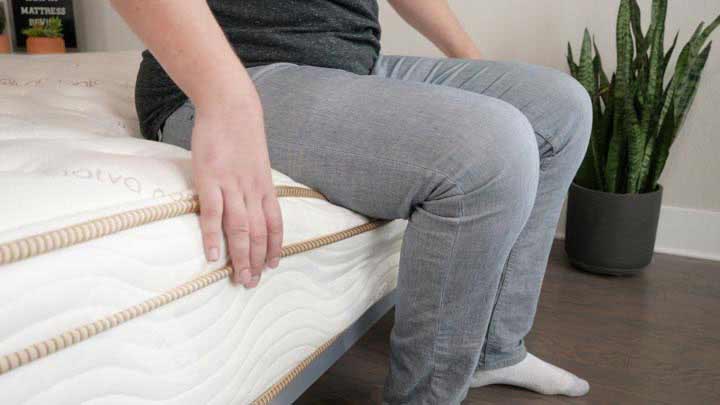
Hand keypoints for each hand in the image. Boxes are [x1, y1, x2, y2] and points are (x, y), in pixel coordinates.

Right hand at [191, 98, 282, 287]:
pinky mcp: (210, 179)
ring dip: (240, 257)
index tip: (271, 266)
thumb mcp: (256, 161)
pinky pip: (213, 214)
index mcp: (265, 187)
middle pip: (258, 233)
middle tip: (251, 283)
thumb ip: (255, 183)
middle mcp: (252, 191)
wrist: (230, 106)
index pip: (274, 224)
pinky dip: (213, 237)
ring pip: (240, 229)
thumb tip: (252, 201)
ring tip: (238, 278)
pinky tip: (213, 256)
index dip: (273, 247)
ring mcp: (232, 186)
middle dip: (256, 261)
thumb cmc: (242, 135)